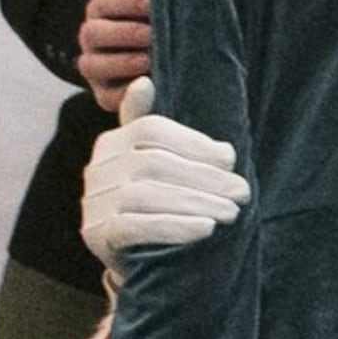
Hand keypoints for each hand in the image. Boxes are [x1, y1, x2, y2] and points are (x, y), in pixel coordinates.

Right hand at [79, 0, 151, 110]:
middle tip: (152, 34)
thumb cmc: (158, 27)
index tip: (152, 5)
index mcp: (101, 12)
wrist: (164, 67)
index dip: (126, 3)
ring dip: (122, 62)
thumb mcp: (151, 5)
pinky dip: (127, 93)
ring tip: (150, 60)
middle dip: (124, 33)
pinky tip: (148, 85)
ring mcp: (94, 69)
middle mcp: (90, 39)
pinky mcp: (104, 96)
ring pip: (93, 65)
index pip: (102, 2)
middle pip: (92, 33)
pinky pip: (108, 97)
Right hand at [81, 78, 249, 264]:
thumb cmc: (158, 201)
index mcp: (112, 143)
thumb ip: (156, 128)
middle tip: (243, 192)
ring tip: (232, 212)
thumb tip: (144, 81)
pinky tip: (206, 229)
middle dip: (206, 178)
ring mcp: (94, 202)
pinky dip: (175, 226)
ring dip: (197, 203)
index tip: (231, 159)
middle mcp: (97, 169)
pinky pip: (135, 227)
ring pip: (147, 195)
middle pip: (155, 164)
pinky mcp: (96, 234)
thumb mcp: (157, 162)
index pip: (152, 130)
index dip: (194, 143)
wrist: (137, 257)